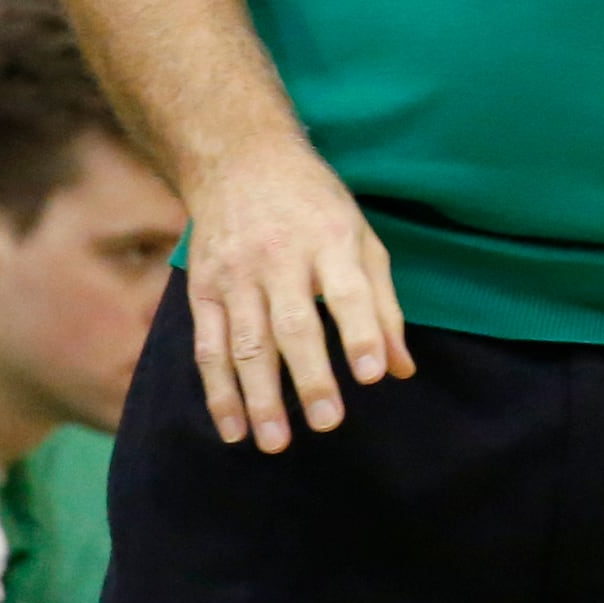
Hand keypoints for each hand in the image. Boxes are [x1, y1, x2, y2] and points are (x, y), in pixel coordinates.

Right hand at [181, 139, 409, 452]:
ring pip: (247, 343)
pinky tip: (233, 428)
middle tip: (327, 423)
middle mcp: (281, 257)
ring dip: (259, 397)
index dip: (361, 334)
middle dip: (310, 377)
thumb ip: (382, 305)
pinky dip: (218, 391)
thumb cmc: (315, 205)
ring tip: (275, 442)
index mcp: (330, 239)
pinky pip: (208, 347)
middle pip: (294, 323)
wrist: (239, 159)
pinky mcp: (203, 289)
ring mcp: (237, 274)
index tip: (372, 377)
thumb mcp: (361, 237)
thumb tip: (400, 369)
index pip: (347, 291)